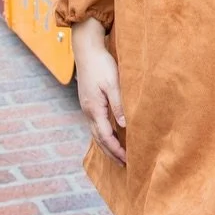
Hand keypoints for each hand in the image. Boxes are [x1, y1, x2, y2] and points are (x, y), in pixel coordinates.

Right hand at [72, 20, 125, 163]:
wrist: (86, 49)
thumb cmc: (102, 64)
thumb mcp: (113, 83)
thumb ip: (118, 104)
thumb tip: (124, 126)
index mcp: (94, 109)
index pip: (105, 136)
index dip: (116, 150)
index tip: (127, 161)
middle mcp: (88, 111)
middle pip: (98, 139)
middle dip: (111, 152)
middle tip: (124, 165)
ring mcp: (87, 107)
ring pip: (95, 132)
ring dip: (106, 145)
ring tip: (118, 154)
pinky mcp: (88, 101)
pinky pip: (95, 124)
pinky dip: (103, 134)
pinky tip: (110, 135)